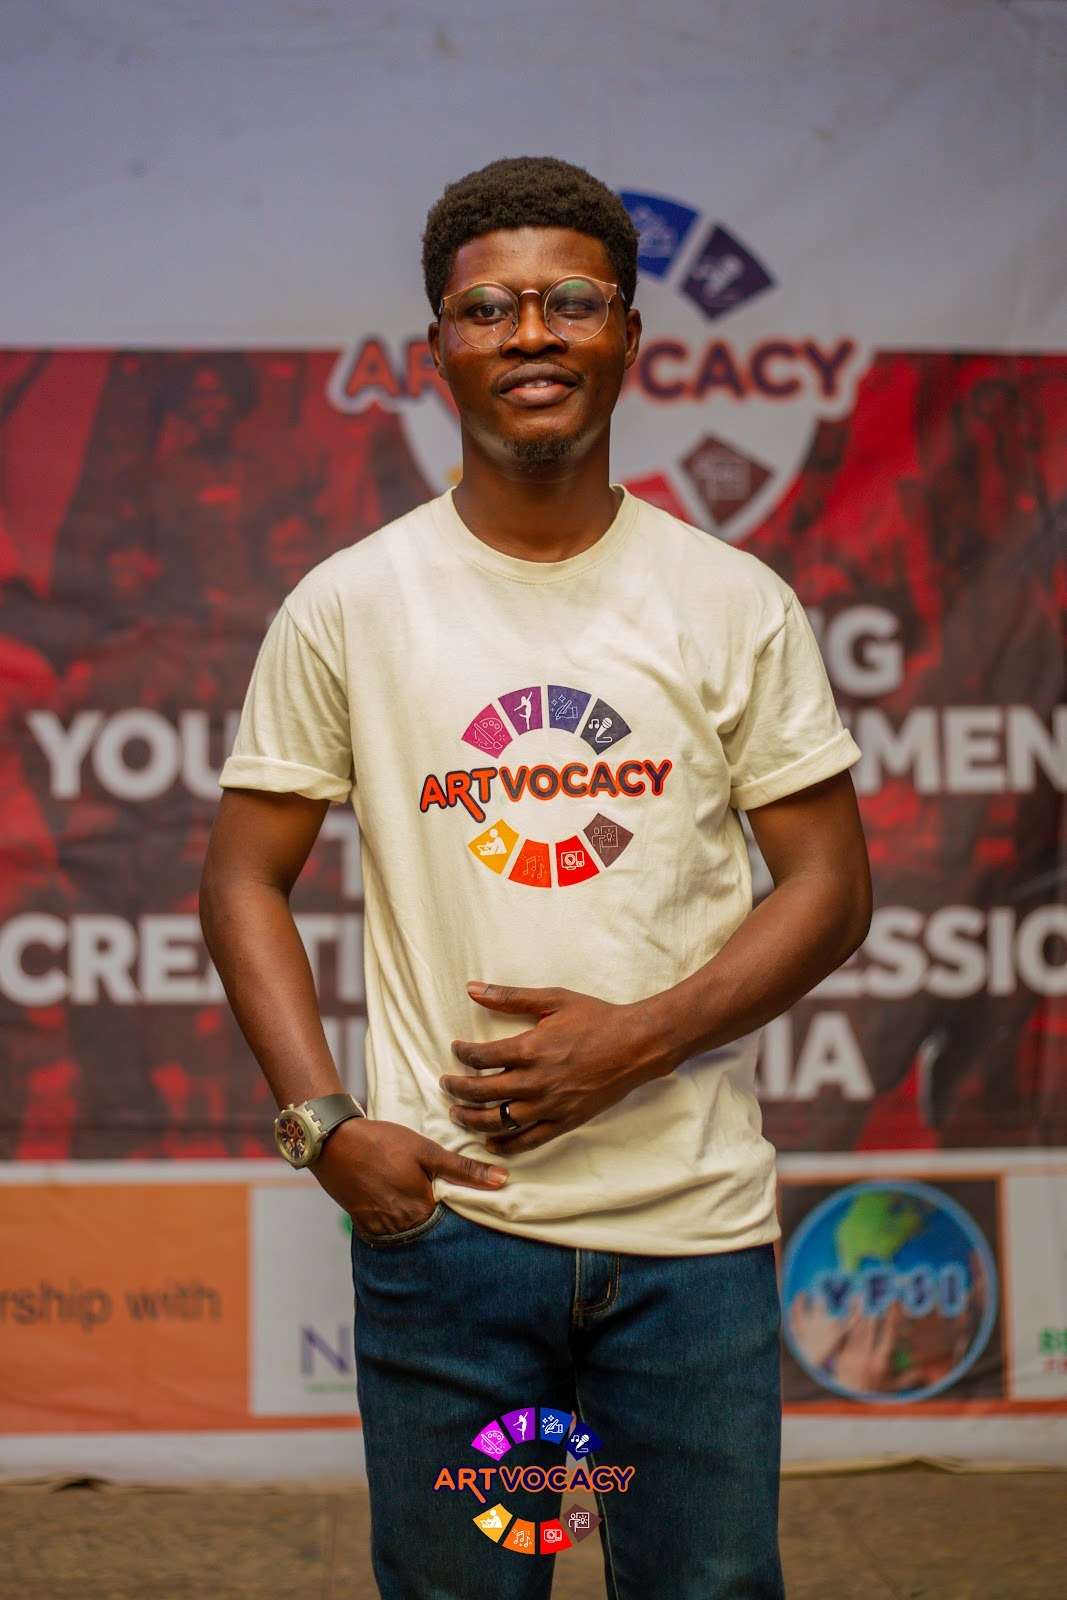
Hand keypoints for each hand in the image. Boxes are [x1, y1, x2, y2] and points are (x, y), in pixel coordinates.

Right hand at [312, 1116, 508, 1236]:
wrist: (333, 1142)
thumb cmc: (383, 1143)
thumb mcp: (426, 1151)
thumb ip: (464, 1169)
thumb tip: (502, 1180)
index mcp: (422, 1211)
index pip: (454, 1224)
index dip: (463, 1214)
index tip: (471, 1205)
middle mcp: (402, 1228)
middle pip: (432, 1233)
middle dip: (442, 1223)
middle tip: (444, 1202)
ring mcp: (381, 1230)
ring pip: (411, 1235)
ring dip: (420, 1224)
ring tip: (421, 1203)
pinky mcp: (365, 1226)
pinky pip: (390, 1234)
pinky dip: (399, 1223)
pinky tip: (400, 1205)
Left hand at [440, 982, 668, 1154]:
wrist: (635, 1045)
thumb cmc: (596, 1018)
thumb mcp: (553, 999)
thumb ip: (510, 997)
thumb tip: (473, 988)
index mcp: (530, 1049)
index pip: (481, 1057)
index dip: (462, 1054)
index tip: (456, 1050)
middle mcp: (536, 1081)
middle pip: (481, 1092)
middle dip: (456, 1089)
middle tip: (446, 1084)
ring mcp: (550, 1105)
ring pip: (498, 1121)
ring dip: (471, 1119)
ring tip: (457, 1113)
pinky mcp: (564, 1121)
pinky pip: (528, 1140)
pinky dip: (504, 1144)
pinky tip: (489, 1141)